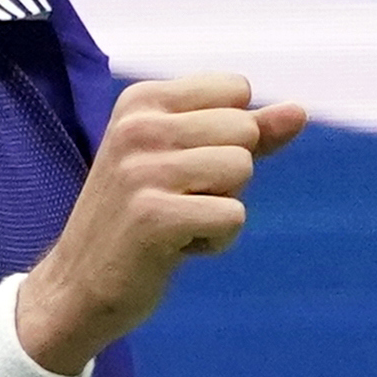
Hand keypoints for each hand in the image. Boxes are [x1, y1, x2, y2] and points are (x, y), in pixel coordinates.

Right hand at [17, 74, 306, 374]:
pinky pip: (233, 216)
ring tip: (179, 222)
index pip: (236, 90)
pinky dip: (216, 241)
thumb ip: (246, 132)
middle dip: (228, 175)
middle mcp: (137, 127)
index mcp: (141, 100)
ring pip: (241, 169)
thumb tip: (299, 111)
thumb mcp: (187, 161)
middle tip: (180, 200)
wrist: (78, 286)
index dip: (228, 137)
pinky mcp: (153, 216)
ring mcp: (141, 170)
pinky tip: (176, 248)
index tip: (183, 168)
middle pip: (244, 131)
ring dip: (222, 208)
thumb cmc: (141, 217)